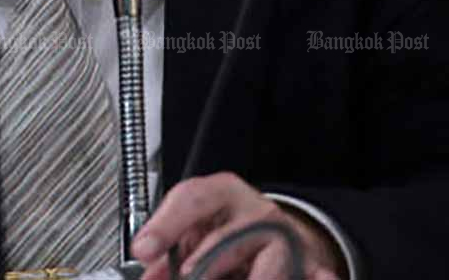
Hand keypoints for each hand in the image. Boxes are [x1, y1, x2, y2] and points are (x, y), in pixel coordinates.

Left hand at [133, 172, 345, 279]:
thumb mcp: (196, 227)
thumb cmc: (227, 223)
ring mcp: (286, 236)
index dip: (165, 226)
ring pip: (271, 260)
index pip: (192, 199)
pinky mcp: (310, 263)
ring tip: (219, 276)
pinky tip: (319, 279)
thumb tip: (148, 270)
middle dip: (205, 262)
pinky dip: (317, 278)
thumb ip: (169, 248)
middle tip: (187, 274)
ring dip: (254, 276)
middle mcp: (256, 211)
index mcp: (223, 192)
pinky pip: (315, 273)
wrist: (270, 225)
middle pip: (229, 237)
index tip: (144, 251)